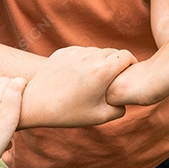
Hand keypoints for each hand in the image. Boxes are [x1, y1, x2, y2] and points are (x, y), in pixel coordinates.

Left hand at [20, 47, 136, 128]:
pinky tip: (80, 76)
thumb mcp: (101, 116)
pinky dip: (86, 60)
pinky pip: (82, 52)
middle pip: (113, 52)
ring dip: (101, 60)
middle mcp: (90, 57)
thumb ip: (120, 108)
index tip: (128, 74)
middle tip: (114, 77)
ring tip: (96, 78)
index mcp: (102, 72)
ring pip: (97, 51)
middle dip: (117, 62)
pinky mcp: (63, 52)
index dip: (131, 64)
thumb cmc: (69, 113)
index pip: (126, 56)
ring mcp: (75, 52)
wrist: (37, 104)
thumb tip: (126, 99)